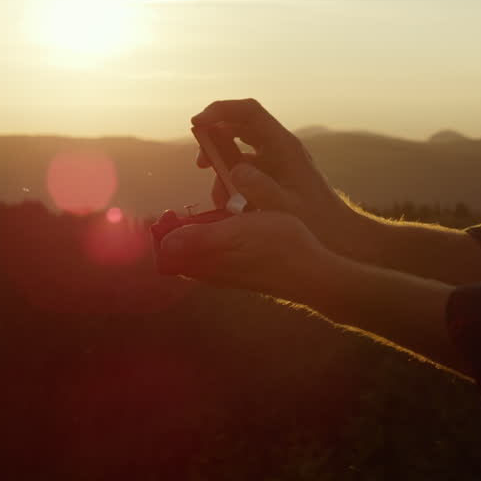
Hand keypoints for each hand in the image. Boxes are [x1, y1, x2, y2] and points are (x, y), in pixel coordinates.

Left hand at [155, 170, 343, 305]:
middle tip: (201, 207)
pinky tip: (243, 222)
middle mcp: (215, 273)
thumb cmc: (277, 248)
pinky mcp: (248, 269)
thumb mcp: (237, 234)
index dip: (165, 234)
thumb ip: (200, 240)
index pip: (169, 255)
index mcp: (207, 265)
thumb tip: (165, 245)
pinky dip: (225, 235)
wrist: (316, 272)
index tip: (171, 213)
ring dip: (207, 230)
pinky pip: (226, 251)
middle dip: (186, 228)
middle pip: (185, 252)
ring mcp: (232, 273)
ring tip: (225, 210)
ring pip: (206, 251)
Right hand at [192, 98, 357, 249]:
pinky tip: (229, 208)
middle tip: (200, 163)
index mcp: (284, 146)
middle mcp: (279, 148)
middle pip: (239, 127)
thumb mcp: (287, 208)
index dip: (220, 111)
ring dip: (222, 169)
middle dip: (214, 140)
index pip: (249, 112)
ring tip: (217, 198)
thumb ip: (260, 188)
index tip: (196, 124)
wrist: (343, 239)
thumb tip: (234, 169)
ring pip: (239, 151)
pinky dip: (231, 184)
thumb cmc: (319, 224)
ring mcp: (276, 163)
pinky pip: (245, 172)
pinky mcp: (273, 179)